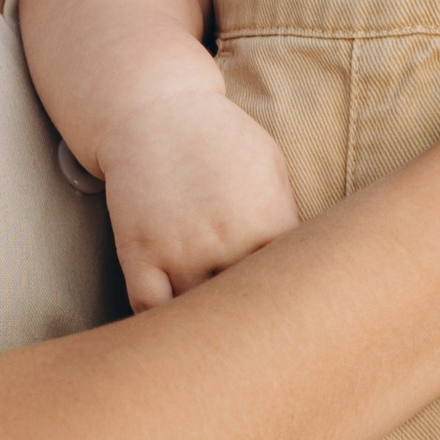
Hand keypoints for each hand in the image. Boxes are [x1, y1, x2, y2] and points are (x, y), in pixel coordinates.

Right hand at [99, 87, 300, 308]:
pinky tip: (172, 319)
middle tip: (254, 327)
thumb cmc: (220, 138)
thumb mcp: (271, 167)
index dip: (292, 300)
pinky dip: (161, 322)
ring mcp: (179, 249)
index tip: (288, 306)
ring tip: (215, 329)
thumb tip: (300, 266)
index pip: (291, 286)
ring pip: (200, 315)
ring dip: (207, 323)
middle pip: (248, 308)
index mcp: (268, 221)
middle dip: (253, 319)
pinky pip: (150, 309)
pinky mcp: (139, 252)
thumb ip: (285, 222)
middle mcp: (226, 241)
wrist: (154, 110)